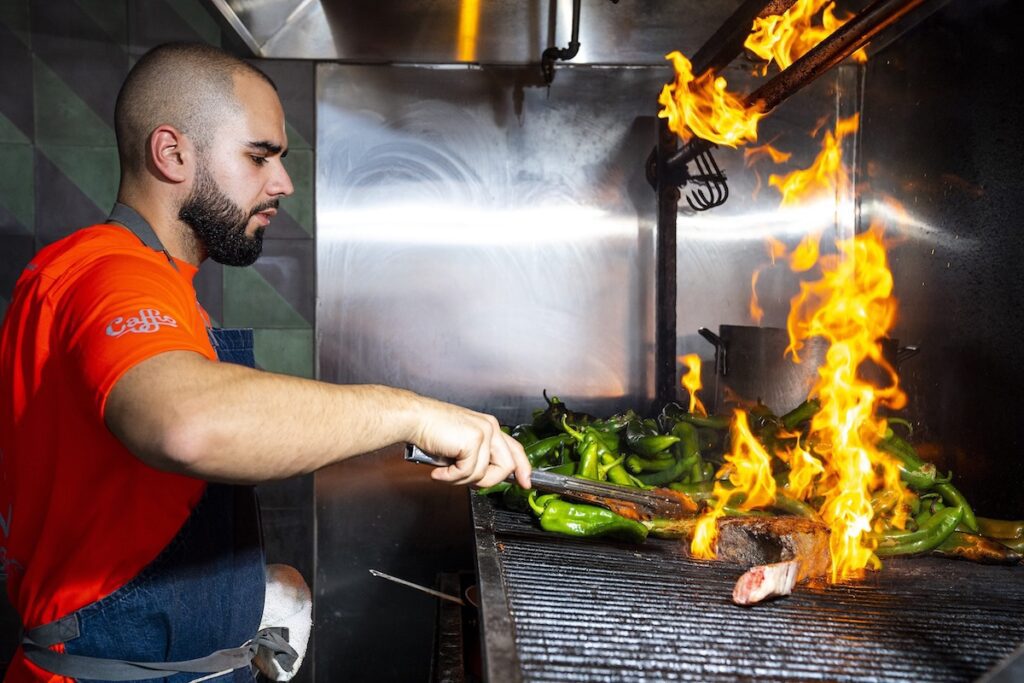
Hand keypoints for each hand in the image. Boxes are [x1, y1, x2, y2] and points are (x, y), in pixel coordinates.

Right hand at [412, 399, 531, 488]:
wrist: (415, 419)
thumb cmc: (432, 430)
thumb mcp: (461, 443)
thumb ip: (477, 456)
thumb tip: (484, 478)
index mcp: (490, 427)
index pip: (515, 449)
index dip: (523, 468)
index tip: (525, 483)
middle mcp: (491, 427)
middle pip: (506, 467)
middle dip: (486, 481)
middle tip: (464, 480)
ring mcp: (484, 433)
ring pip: (484, 474)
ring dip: (461, 480)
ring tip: (445, 472)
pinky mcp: (473, 441)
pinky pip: (467, 473)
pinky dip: (450, 477)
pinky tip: (439, 471)